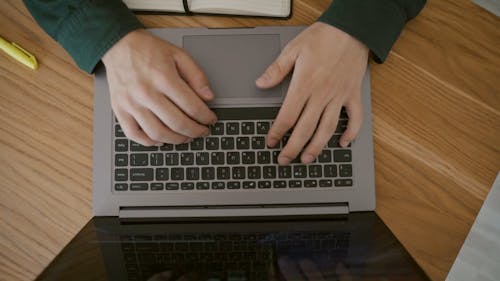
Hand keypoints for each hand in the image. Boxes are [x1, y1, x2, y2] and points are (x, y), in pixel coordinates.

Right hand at [102, 29, 216, 145]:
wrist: (118, 45)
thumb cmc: (148, 50)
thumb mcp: (178, 55)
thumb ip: (196, 75)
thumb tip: (208, 97)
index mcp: (163, 78)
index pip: (192, 106)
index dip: (206, 117)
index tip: (211, 120)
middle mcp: (146, 92)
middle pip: (177, 123)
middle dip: (195, 131)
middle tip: (202, 132)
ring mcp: (131, 104)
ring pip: (157, 133)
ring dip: (176, 140)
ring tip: (186, 137)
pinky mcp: (119, 110)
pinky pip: (134, 134)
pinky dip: (149, 142)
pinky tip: (161, 140)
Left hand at [256, 22, 368, 164]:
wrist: (352, 29)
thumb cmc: (323, 37)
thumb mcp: (293, 49)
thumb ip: (276, 70)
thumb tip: (260, 83)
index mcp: (305, 84)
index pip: (287, 116)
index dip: (277, 133)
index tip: (270, 142)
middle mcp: (322, 94)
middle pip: (305, 129)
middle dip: (293, 148)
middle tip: (284, 160)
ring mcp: (339, 96)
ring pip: (328, 129)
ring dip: (317, 147)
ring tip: (307, 159)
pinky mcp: (353, 95)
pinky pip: (355, 119)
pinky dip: (351, 133)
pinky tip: (343, 143)